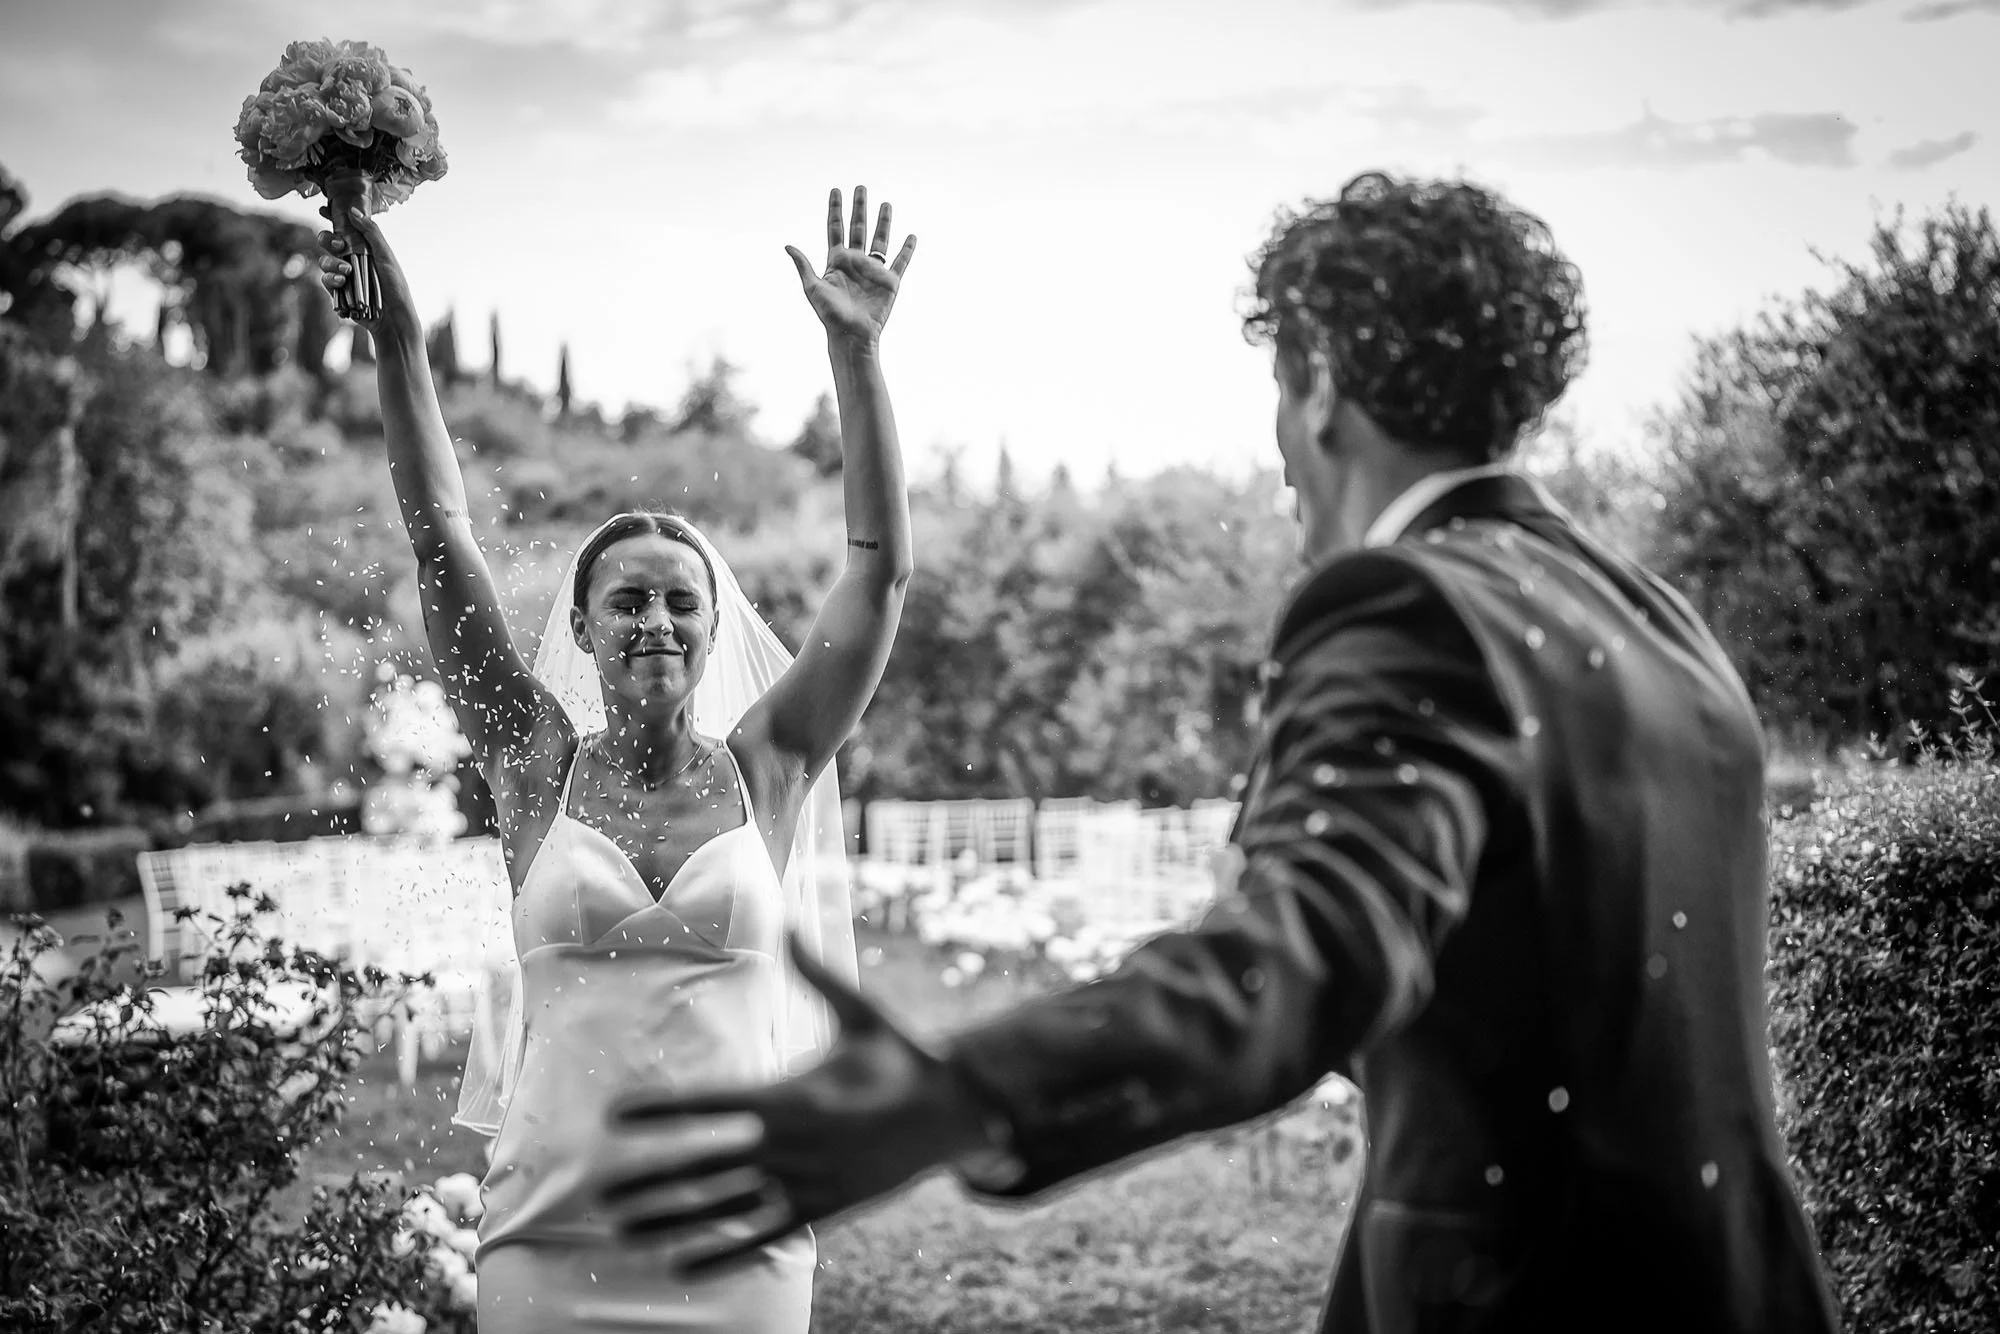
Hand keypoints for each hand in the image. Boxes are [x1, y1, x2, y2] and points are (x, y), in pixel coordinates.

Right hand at [315, 206, 417, 338]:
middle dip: (327, 240)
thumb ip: (370, 232)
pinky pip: (325, 280)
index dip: (333, 218)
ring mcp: (343, 276)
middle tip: (338, 245)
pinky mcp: (338, 292)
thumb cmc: (395, 286)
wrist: (392, 317)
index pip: (345, 229)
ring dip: (331, 263)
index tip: (324, 209)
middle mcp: (351, 259)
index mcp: (364, 248)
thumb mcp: (385, 256)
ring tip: (346, 272)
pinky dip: (330, 279)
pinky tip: (341, 283)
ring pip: (324, 261)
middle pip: (327, 242)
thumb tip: (353, 210)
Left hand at [596, 935, 1000, 1273]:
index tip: (616, 1114)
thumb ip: (816, 974)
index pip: (714, 1104)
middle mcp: (795, 1146)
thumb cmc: (901, 1058)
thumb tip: (789, 920)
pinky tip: (680, 1267)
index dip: (663, 1110)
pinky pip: (762, 1237)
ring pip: (725, 1208)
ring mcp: (807, 1184)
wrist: (957, 1117)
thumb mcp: (863, 1013)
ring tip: (621, 1226)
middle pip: (708, 1166)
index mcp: (797, 1094)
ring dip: (671, 1218)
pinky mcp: (821, 1211)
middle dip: (651, 1177)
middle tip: (598, 1187)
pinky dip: (722, 1255)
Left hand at [786, 186, 915, 348]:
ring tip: (885, 204)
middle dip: (859, 208)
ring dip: (883, 222)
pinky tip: (911, 236)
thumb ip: (803, 265)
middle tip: (861, 187)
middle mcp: (855, 262)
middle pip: (858, 228)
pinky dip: (907, 250)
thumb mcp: (812, 288)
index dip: (835, 210)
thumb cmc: (829, 315)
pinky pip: (901, 262)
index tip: (836, 190)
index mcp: (836, 261)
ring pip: (879, 240)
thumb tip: (787, 246)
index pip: (835, 228)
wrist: (851, 335)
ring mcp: (873, 271)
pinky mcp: (889, 282)